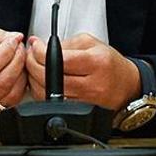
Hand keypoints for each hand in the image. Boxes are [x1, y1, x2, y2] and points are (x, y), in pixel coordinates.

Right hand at [0, 28, 26, 123]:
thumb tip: (13, 37)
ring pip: (10, 95)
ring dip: (21, 74)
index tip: (14, 40)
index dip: (5, 52)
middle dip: (17, 61)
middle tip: (20, 48)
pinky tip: (17, 75)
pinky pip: (12, 104)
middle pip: (1, 82)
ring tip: (20, 60)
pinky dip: (20, 87)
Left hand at [25, 33, 140, 109]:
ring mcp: (84, 101)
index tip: (34, 45)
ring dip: (33, 78)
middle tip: (30, 54)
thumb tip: (40, 47)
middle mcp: (91, 84)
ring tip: (34, 66)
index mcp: (96, 63)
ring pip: (46, 93)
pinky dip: (41, 91)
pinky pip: (51, 103)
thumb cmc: (110, 64)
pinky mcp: (78, 111)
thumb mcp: (92, 43)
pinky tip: (41, 81)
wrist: (126, 86)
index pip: (58, 59)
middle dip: (32, 64)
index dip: (40, 51)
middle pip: (49, 77)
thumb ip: (66, 44)